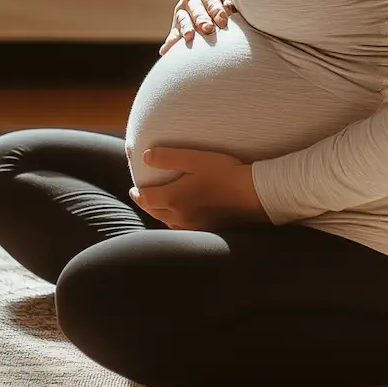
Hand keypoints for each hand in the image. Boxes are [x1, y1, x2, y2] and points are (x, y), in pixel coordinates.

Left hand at [129, 147, 267, 230]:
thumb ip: (168, 157)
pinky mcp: (207, 229)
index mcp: (173, 199)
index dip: (137, 193)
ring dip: (159, 213)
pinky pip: (182, 228)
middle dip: (145, 204)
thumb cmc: (224, 172)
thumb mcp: (195, 159)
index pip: (146, 198)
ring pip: (167, 222)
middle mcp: (180, 217)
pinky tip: (181, 216)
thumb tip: (145, 157)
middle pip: (154, 212)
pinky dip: (174, 221)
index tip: (134, 189)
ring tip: (158, 205)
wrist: (253, 193)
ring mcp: (193, 226)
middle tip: (141, 197)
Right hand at [158, 0, 236, 54]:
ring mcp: (182, 15)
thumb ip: (230, 4)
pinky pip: (174, 36)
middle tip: (208, 28)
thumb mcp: (229, 3)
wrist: (216, 20)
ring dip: (186, 28)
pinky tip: (165, 51)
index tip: (223, 21)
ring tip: (189, 36)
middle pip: (197, 9)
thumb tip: (230, 5)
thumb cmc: (228, 10)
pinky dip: (170, 43)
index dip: (217, 10)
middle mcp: (192, 2)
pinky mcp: (176, 28)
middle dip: (202, 19)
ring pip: (184, 20)